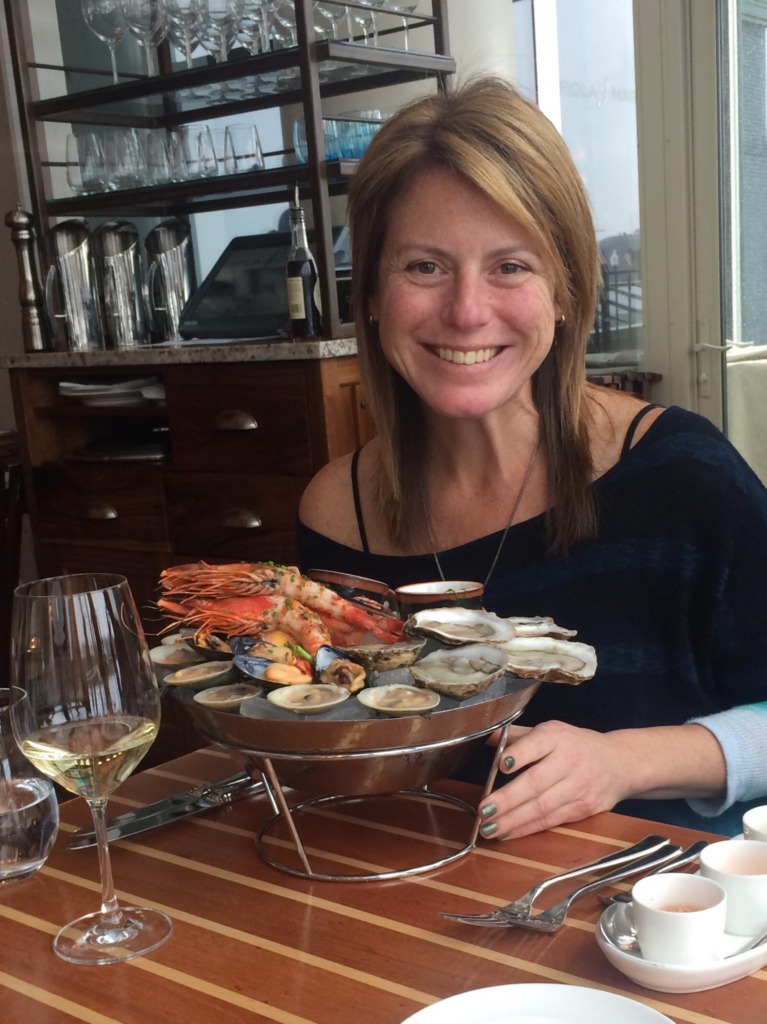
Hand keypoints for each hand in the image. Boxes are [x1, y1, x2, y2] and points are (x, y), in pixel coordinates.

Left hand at [478, 720, 630, 839]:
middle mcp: (569, 760)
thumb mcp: (551, 731)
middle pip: (537, 782)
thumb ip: (519, 736)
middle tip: (484, 811)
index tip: (501, 765)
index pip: (537, 744)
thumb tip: (487, 737)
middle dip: (508, 799)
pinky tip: (509, 832)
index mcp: (557, 736)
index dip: (519, 755)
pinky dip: (528, 829)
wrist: (620, 762)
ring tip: (490, 828)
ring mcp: (580, 786)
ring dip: (514, 821)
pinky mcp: (585, 808)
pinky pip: (552, 821)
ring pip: (543, 807)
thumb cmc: (576, 745)